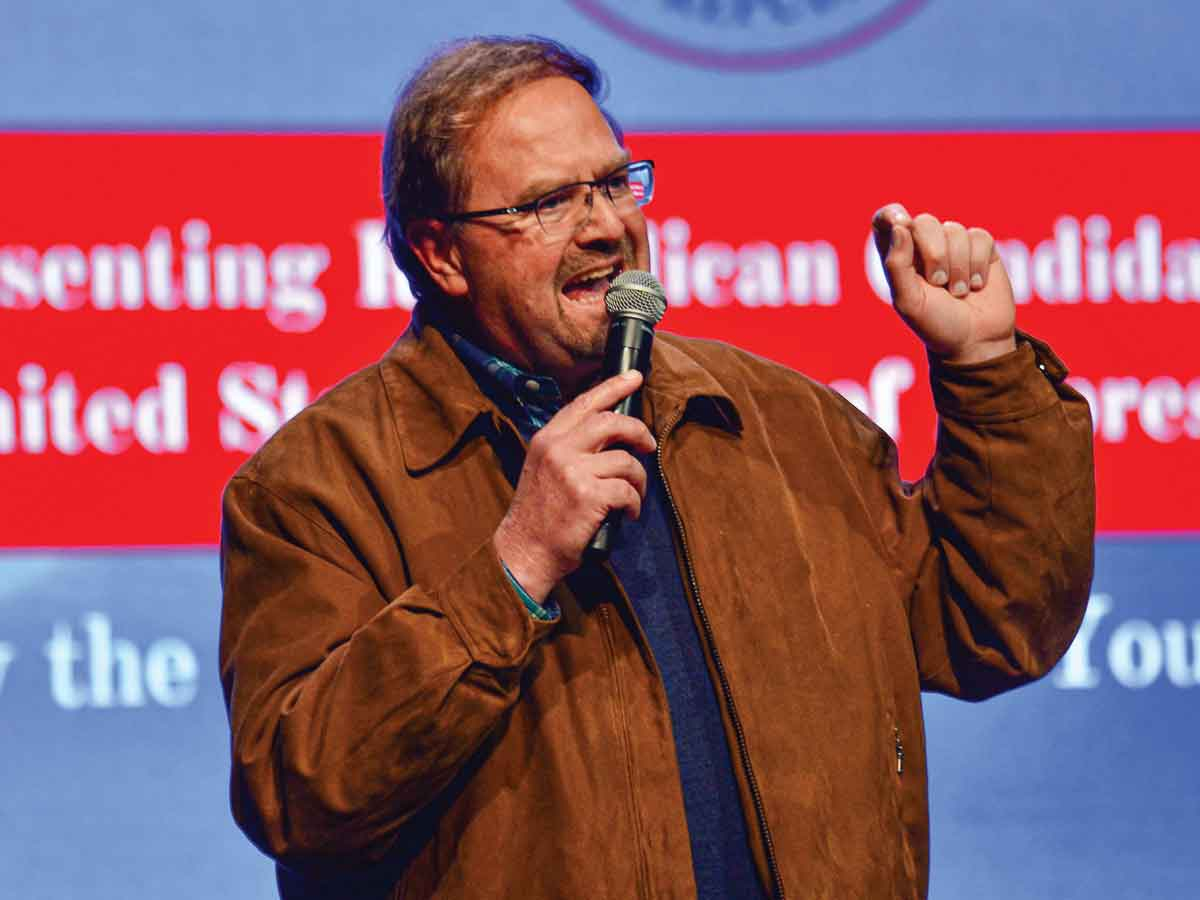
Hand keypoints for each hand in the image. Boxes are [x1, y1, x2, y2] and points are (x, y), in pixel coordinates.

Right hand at [493, 371, 656, 601]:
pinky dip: (634, 504)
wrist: (524, 550)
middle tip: (648, 444)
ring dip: (638, 480)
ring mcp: (572, 470)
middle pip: (612, 422)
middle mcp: (558, 449)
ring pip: (626, 460)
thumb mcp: (544, 469)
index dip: (613, 386)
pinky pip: (627, 490)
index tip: (635, 377)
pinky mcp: (588, 495)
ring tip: (633, 495)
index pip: (584, 403)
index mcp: (547, 439)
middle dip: (638, 431)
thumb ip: (569, 448)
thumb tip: (610, 435)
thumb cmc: (540, 515)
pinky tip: (627, 514)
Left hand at [872, 203, 1016, 364]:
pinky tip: (977, 284)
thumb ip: (897, 265)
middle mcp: (924, 247)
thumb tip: (901, 225)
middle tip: (938, 283)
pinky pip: (979, 237)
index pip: (886, 220)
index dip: (891, 215)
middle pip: (924, 222)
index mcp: (898, 258)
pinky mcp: (981, 249)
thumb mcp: (908, 302)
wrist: (976, 342)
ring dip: (958, 267)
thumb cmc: (936, 324)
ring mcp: (953, 246)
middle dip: (934, 253)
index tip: (902, 223)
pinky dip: (978, 264)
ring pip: (954, 230)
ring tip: (958, 292)